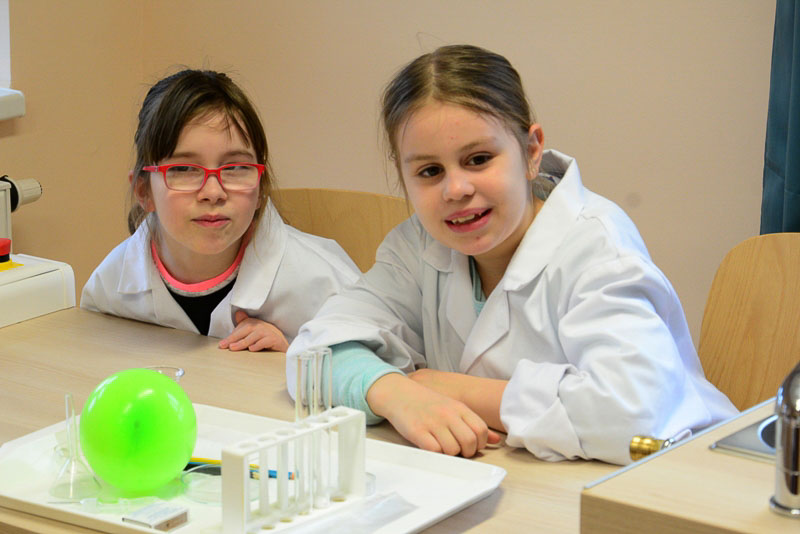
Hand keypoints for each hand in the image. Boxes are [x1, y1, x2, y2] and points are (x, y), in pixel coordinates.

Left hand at [218, 310, 287, 351]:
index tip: (222, 344)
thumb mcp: (253, 332)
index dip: (231, 336)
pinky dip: (258, 345)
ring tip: (233, 348)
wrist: (282, 344)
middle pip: (246, 330)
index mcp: (254, 323)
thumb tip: (238, 313)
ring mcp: (268, 332)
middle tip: (225, 346)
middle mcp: (261, 326)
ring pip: (254, 336)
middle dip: (234, 338)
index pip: (241, 328)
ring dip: (243, 342)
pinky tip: (251, 349)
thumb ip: (244, 325)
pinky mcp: (275, 339)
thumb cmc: (265, 338)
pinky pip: (266, 341)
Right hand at [366, 374, 501, 457]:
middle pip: (469, 442)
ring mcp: (432, 423)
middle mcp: (448, 415)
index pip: (481, 431)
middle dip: (466, 452)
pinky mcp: (417, 431)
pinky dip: (435, 454)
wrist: (399, 393)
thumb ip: (473, 423)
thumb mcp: (453, 408)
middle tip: (457, 451)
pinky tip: (431, 447)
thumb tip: (496, 440)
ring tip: (442, 447)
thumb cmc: (427, 403)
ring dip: (450, 455)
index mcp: (459, 408)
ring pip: (453, 450)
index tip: (470, 445)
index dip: (479, 444)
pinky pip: (434, 451)